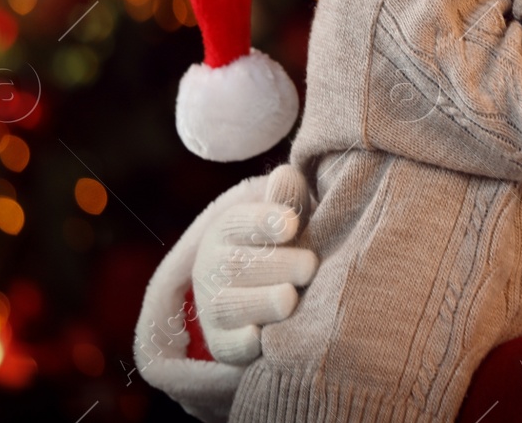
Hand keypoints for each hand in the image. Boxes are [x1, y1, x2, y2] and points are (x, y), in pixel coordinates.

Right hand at [190, 172, 317, 365]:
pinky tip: (262, 338)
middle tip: (309, 266)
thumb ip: (288, 198)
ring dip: (260, 302)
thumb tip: (286, 175)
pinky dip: (242, 344)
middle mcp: (212, 266)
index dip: (262, 221)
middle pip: (236, 264)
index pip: (238, 222)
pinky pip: (227, 346)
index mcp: (228, 229)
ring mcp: (213, 306)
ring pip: (227, 305)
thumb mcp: (289, 217)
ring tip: (290, 298)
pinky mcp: (222, 342)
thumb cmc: (288, 244)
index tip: (290, 223)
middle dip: (274, 265)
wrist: (269, 290)